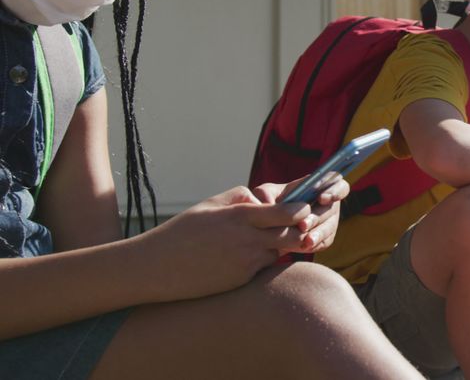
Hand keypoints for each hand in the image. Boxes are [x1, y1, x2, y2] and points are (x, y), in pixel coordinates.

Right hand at [139, 176, 350, 302]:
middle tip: (304, 226)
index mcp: (240, 217)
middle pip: (291, 235)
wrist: (155, 268)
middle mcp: (247, 240)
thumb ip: (239, 198)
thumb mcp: (209, 206)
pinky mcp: (240, 281)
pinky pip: (261, 269)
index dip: (301, 210)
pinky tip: (241, 258)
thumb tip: (262, 197)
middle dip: (300, 230)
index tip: (306, 207)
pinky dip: (260, 262)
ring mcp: (245, 263)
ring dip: (278, 247)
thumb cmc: (181, 232)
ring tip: (263, 240)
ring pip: (278, 252)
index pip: (286, 212)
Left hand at [252, 174, 350, 253]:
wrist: (269, 227)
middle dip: (318, 217)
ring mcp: (329, 221)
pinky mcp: (325, 238)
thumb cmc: (270, 203)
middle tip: (302, 225)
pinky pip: (325, 242)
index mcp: (320, 186)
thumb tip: (270, 202)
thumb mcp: (265, 194)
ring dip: (318, 234)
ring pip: (330, 227)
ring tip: (306, 241)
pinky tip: (303, 247)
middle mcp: (328, 203)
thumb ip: (265, 194)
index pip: (339, 185)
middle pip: (332, 209)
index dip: (334, 191)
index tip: (321, 199)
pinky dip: (315, 245)